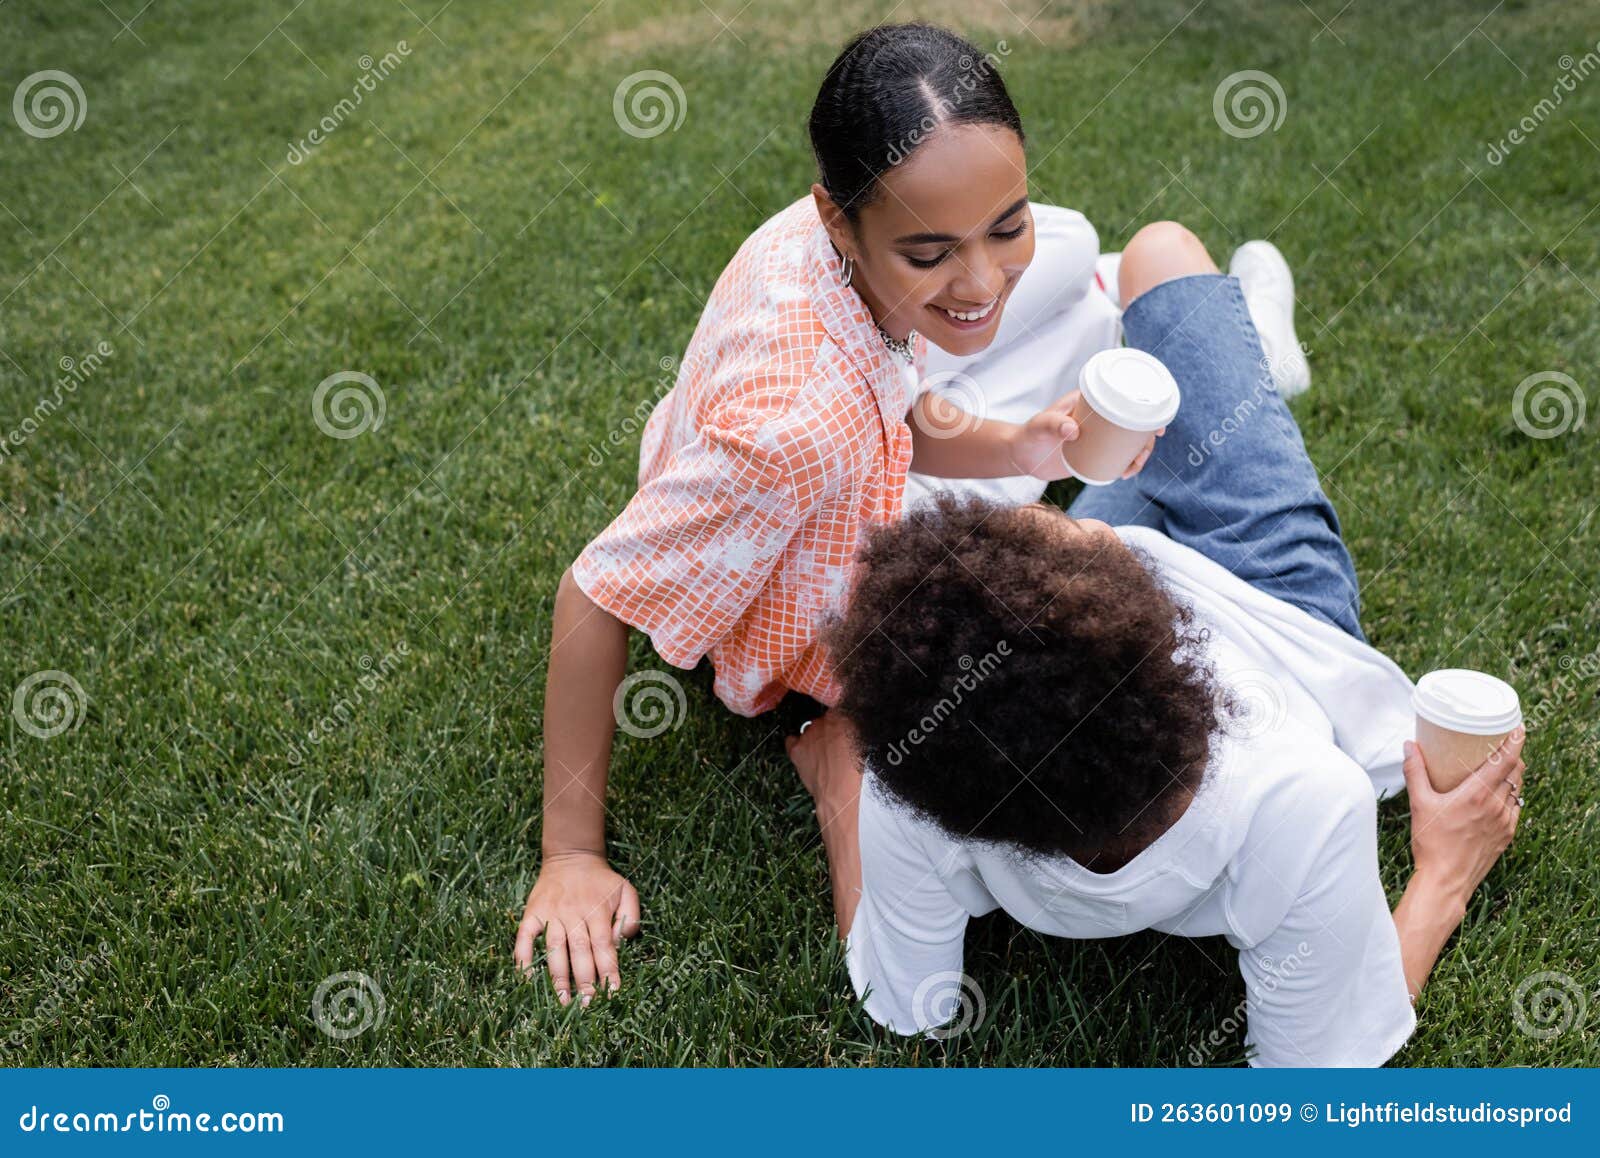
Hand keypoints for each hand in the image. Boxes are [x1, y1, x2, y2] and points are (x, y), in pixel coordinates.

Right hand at [514, 851, 640, 1004]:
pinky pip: (525, 937)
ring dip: (558, 976)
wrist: (571, 856)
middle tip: (587, 1005)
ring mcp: (551, 914)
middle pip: (580, 951)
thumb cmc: (601, 880)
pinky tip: (525, 977)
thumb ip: (630, 915)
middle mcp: (573, 913)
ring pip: (554, 948)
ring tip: (563, 1000)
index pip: (604, 946)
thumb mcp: (625, 890)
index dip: (608, 970)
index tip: (612, 993)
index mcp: (597, 911)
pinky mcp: (532, 913)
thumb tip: (622, 940)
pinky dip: (523, 956)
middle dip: (585, 980)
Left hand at [785, 711, 861, 831]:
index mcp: (847, 714)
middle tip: (843, 747)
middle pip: (829, 719)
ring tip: (828, 755)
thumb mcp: (875, 745)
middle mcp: (827, 719)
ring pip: (812, 729)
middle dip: (835, 730)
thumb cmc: (865, 774)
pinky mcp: (797, 749)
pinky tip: (806, 752)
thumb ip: (865, 730)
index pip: (846, 707)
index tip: (853, 730)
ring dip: (819, 738)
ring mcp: (810, 733)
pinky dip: (798, 744)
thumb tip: (865, 728)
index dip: (849, 720)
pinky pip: (792, 740)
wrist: (845, 796)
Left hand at [1008, 391, 1164, 481]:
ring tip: (1131, 469)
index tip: (1157, 426)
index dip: (1146, 409)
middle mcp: (1099, 416)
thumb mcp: (1040, 427)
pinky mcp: (1095, 451)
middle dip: (1146, 439)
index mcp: (1090, 401)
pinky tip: (1127, 473)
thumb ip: (1053, 424)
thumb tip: (1073, 430)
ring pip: (1129, 441)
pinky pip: (1118, 455)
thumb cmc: (1029, 435)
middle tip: (1141, 457)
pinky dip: (1127, 463)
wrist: (1021, 456)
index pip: (1125, 398)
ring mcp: (1099, 435)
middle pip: (1133, 422)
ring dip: (1139, 454)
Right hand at [1402, 730, 1523, 910]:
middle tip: (1503, 744)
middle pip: (1516, 772)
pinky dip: (1510, 796)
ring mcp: (1505, 822)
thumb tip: (1410, 746)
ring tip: (1501, 767)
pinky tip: (1498, 795)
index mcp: (1477, 794)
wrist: (1446, 881)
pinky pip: (1515, 808)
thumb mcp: (1419, 803)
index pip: (1507, 761)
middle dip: (1514, 756)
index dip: (1516, 742)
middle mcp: (1496, 806)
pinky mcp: (1507, 835)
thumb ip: (1415, 771)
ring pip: (1517, 790)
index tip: (1518, 728)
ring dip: (1512, 776)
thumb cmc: (1431, 842)